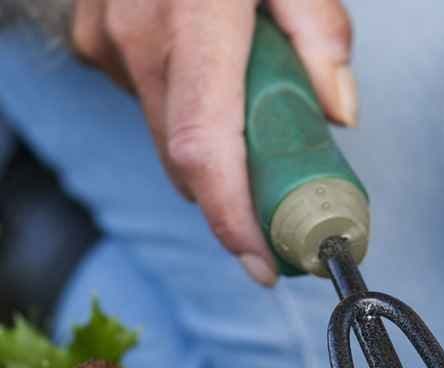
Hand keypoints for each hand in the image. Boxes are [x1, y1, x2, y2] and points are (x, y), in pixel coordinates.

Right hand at [70, 0, 357, 285]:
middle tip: (284, 228)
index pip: (204, 148)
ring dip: (217, 159)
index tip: (264, 265)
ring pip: (167, 137)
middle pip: (187, 159)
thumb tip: (342, 114)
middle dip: (236, 205)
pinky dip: (192, 117)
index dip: (232, 218)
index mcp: (196, 20)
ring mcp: (110, 41)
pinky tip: (219, 89)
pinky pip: (150, 104)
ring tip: (262, 144)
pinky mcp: (98, 42)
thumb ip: (321, 33)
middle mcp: (141, 39)